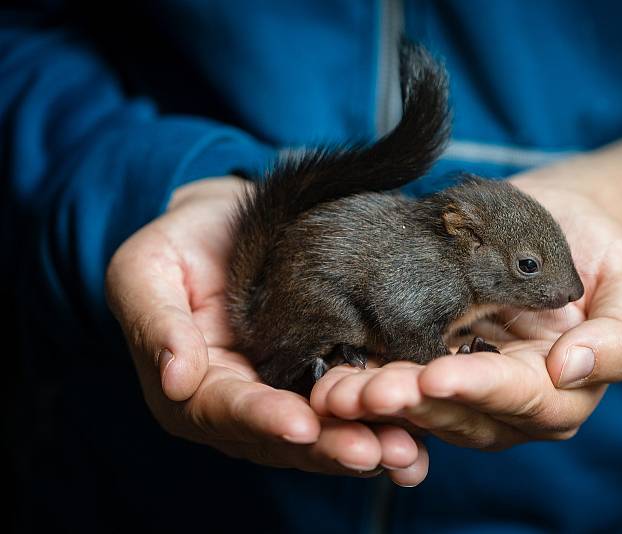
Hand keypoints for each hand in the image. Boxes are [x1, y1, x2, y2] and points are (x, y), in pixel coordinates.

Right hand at [105, 176, 427, 484]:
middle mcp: (241, 405)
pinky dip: (383, 420)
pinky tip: (421, 433)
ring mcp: (285, 396)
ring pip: (326, 431)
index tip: (302, 425)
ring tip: (407, 453)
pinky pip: (351, 405)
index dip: (263, 419)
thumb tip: (174, 378)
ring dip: (366, 442)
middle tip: (375, 452)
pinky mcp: (322, 378)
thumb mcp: (145, 271)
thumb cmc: (180, 244)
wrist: (228, 223)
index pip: (226, 410)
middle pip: (285, 436)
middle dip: (330, 446)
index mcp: (192, 389)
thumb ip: (155, 323)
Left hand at [310, 182, 621, 448]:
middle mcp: (508, 400)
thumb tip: (570, 370)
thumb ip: (621, 336)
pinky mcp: (431, 360)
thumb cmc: (603, 252)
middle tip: (360, 393)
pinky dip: (366, 376)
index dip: (479, 391)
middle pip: (459, 415)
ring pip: (420, 406)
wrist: (560, 223)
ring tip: (333, 387)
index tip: (437, 376)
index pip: (519, 400)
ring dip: (375, 400)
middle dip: (409, 405)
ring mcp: (466, 384)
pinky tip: (330, 370)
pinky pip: (398, 376)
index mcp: (559, 390)